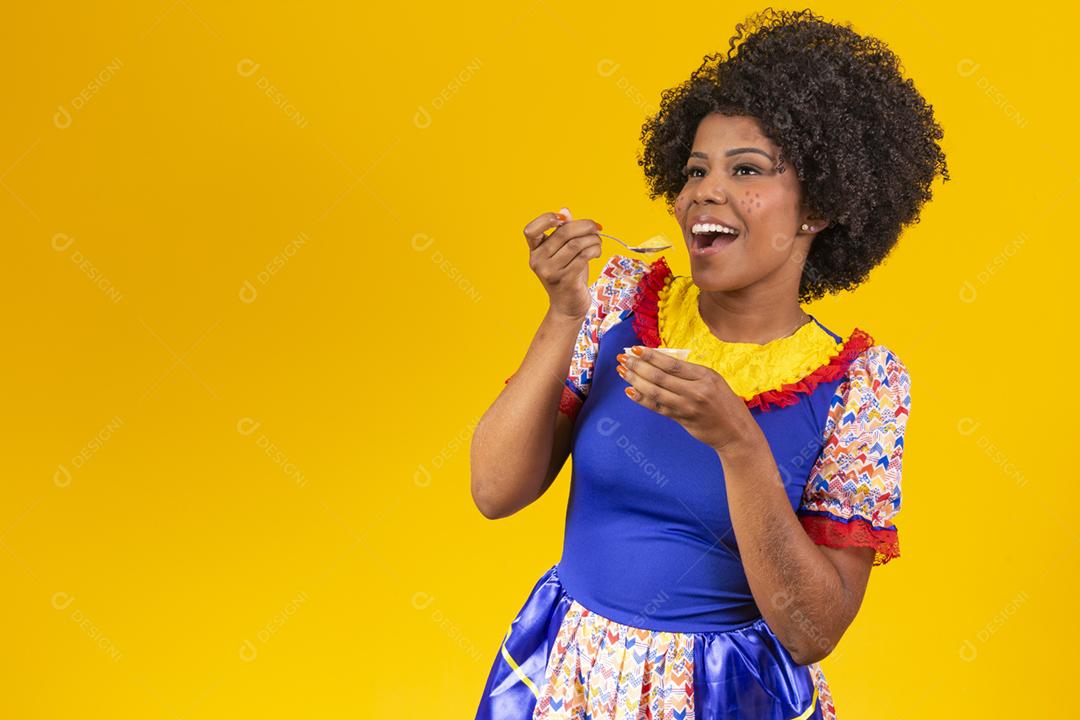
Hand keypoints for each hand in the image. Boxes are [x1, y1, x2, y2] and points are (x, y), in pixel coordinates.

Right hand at [522, 207, 603, 319]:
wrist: (568, 306)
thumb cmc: (567, 276)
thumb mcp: (564, 253)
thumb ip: (564, 232)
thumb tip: (565, 211)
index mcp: (535, 251)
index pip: (530, 230)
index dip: (546, 219)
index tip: (563, 220)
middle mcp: (538, 261)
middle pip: (562, 233)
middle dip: (584, 226)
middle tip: (596, 227)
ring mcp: (550, 272)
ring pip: (576, 244)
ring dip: (593, 239)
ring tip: (598, 242)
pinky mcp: (565, 280)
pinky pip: (583, 257)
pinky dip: (594, 250)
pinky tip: (597, 252)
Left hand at [615, 346, 759, 453]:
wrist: (736, 432)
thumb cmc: (723, 403)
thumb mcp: (712, 381)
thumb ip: (689, 373)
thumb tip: (658, 361)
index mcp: (705, 376)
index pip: (672, 363)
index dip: (651, 355)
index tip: (635, 349)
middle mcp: (697, 390)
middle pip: (660, 376)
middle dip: (638, 366)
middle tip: (623, 358)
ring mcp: (689, 406)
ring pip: (656, 391)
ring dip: (636, 380)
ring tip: (623, 372)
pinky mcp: (683, 419)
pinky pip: (658, 407)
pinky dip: (642, 399)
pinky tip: (630, 392)